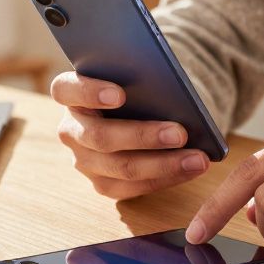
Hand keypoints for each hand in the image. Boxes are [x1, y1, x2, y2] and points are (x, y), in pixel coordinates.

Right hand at [50, 71, 210, 199]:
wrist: (134, 111)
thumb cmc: (133, 86)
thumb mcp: (131, 75)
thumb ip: (138, 76)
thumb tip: (168, 86)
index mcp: (69, 94)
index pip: (65, 90)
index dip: (89, 92)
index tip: (120, 94)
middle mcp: (71, 130)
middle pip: (99, 136)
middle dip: (143, 136)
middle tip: (181, 133)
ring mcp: (84, 160)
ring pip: (120, 168)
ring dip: (164, 164)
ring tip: (198, 158)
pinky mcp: (102, 183)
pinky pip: (134, 188)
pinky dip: (167, 177)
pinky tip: (192, 168)